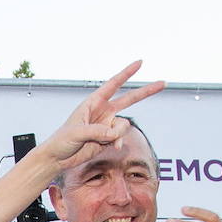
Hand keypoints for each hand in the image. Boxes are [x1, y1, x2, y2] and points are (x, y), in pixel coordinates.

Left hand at [40, 61, 165, 170]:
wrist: (57, 158)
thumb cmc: (61, 141)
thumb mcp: (76, 132)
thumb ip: (97, 131)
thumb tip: (115, 133)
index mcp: (92, 103)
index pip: (113, 85)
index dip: (127, 73)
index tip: (140, 62)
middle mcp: (102, 111)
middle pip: (129, 99)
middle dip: (146, 91)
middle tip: (164, 83)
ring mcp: (106, 125)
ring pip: (124, 125)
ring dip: (117, 133)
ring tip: (102, 140)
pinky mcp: (108, 138)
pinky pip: (121, 137)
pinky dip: (118, 141)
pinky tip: (111, 146)